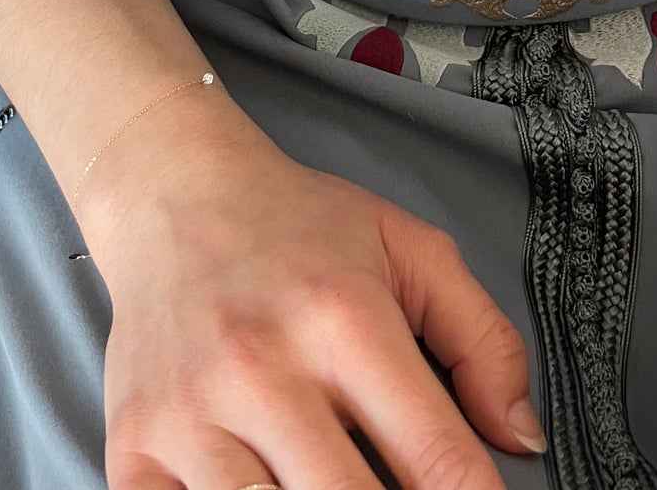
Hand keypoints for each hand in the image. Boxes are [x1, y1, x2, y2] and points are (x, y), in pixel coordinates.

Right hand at [75, 82, 546, 489]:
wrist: (175, 196)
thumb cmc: (297, 228)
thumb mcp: (411, 249)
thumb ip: (482, 339)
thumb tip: (522, 438)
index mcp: (345, 319)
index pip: (434, 456)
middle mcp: (263, 369)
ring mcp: (191, 415)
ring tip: (337, 483)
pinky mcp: (134, 448)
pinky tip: (267, 489)